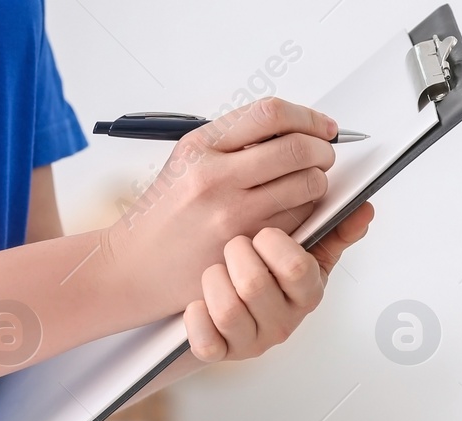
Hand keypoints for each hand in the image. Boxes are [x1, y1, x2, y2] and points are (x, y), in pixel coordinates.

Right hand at [106, 98, 338, 314]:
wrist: (137, 264)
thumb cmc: (168, 213)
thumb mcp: (188, 162)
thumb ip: (236, 143)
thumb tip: (293, 129)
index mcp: (201, 145)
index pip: (270, 114)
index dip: (307, 118)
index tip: (322, 127)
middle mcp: (215, 176)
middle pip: (296, 148)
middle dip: (322, 150)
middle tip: (324, 155)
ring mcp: (233, 212)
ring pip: (306, 185)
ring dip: (319, 182)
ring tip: (309, 184)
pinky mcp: (246, 244)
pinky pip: (298, 221)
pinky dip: (308, 213)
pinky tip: (295, 211)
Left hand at [183, 203, 373, 362]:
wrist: (230, 312)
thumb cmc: (267, 278)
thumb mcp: (304, 256)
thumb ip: (333, 234)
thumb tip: (363, 210)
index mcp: (307, 295)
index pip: (297, 267)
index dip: (272, 243)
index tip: (263, 235)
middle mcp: (284, 323)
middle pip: (255, 285)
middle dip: (236, 255)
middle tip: (235, 249)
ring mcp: (252, 342)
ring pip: (226, 308)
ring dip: (213, 281)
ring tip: (217, 273)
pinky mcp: (221, 354)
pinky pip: (205, 340)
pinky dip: (196, 317)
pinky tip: (199, 303)